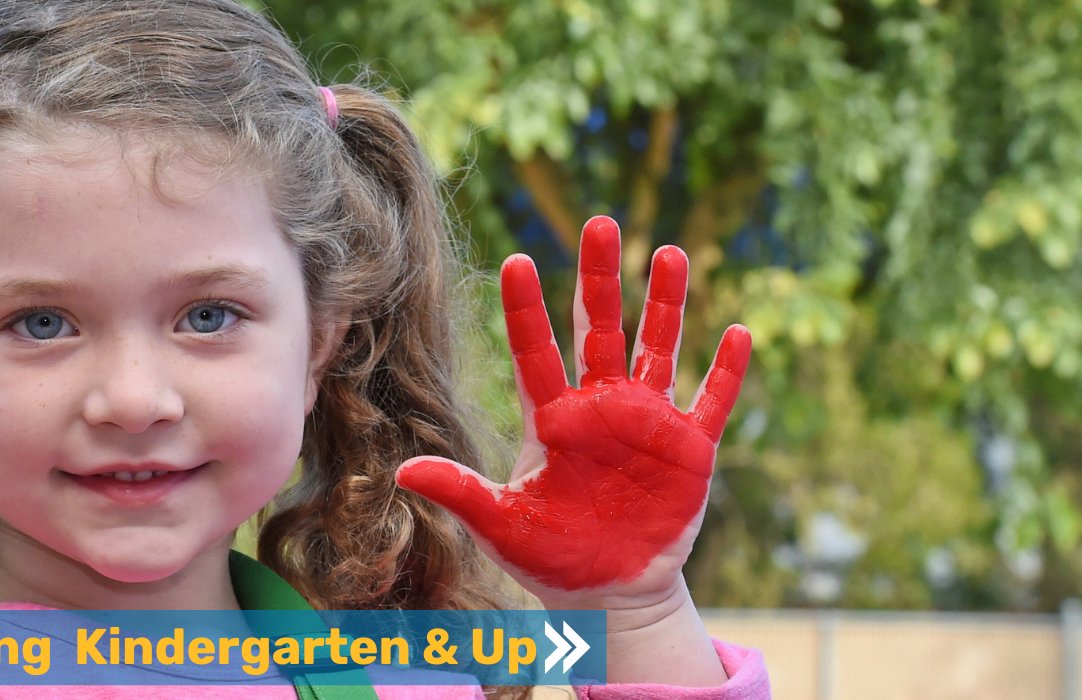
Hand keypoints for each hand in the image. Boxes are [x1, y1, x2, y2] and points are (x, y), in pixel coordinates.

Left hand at [396, 216, 749, 602]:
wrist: (609, 594)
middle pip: (599, 329)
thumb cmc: (550, 557)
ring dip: (666, 304)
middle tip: (599, 221)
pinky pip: (712, 401)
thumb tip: (400, 473)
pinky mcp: (690, 450)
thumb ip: (459, 493)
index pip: (535, 351)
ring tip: (670, 252)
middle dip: (600, 277)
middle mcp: (600, 407)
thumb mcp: (500, 525)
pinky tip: (738, 332)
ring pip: (659, 348)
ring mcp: (648, 423)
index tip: (517, 260)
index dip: (527, 309)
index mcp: (552, 419)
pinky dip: (725, 370)